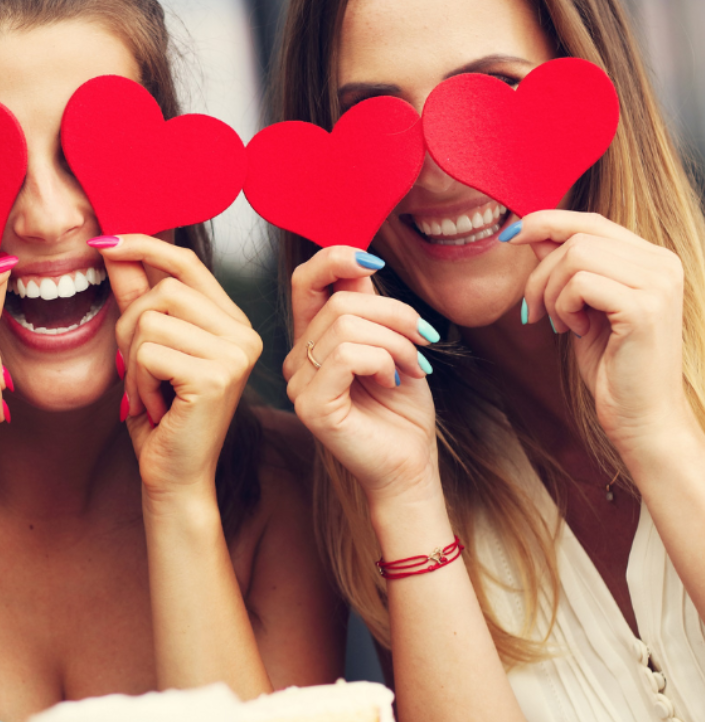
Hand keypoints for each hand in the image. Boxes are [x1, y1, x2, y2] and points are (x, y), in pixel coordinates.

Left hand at [93, 235, 261, 500]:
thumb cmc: (160, 416)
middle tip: (136, 371)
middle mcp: (243, 334)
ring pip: (151, 320)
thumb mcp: (145, 349)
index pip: (187, 263)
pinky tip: (155, 406)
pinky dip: (137, 381)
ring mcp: (235, 354)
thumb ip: (135, 298)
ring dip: (132, 360)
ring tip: (149, 392)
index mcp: (231, 322)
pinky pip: (149, 352)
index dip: (144, 246)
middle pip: (163, 289)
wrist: (173, 476)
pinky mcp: (216, 376)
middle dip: (129, 326)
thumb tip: (114, 248)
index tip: (103, 242)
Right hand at [282, 246, 439, 505]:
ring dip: (396, 343)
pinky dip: (382, 362)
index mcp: (313, 340)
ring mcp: (298, 384)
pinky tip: (392, 382)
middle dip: (396, 316)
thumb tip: (360, 258)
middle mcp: (297, 359)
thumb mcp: (391, 342)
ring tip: (412, 369)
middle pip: (341, 302)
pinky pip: (346, 356)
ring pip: (346, 326)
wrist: (410, 463)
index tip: (374, 261)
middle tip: (423, 345)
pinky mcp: (310, 406)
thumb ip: (369, 305)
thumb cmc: (402, 408)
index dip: (335, 258)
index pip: (305, 281)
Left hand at [512, 210, 690, 460]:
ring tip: (559, 324)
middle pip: (577, 237)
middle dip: (540, 273)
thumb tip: (532, 232)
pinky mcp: (644, 308)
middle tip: (533, 312)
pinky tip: (574, 332)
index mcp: (652, 259)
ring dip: (550, 292)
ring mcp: (658, 283)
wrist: (642, 417)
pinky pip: (580, 284)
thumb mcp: (581, 307)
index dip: (546, 222)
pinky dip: (563, 307)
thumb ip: (565, 268)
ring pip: (575, 256)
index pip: (591, 221)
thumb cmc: (612, 365)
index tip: (510, 237)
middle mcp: (663, 263)